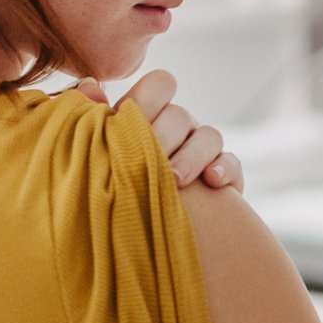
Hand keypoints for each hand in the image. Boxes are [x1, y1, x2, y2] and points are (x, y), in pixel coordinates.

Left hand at [74, 71, 243, 191]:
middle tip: (146, 157)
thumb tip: (90, 85)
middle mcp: (180, 129)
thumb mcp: (99, 152)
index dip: (149, 95)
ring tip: (174, 180)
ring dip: (191, 156)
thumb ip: (92, 119)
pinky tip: (212, 182)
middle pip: (181, 115)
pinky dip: (224, 169)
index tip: (127, 116)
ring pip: (209, 136)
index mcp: (152, 116)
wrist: (142, 236)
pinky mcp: (225, 177)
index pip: (160, 85)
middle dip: (163, 135)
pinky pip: (232, 163)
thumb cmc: (113, 189)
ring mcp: (204, 151)